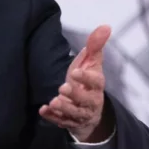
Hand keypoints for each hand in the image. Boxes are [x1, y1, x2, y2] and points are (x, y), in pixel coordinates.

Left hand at [40, 25, 111, 141]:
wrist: (88, 110)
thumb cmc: (87, 82)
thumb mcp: (90, 62)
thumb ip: (95, 45)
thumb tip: (106, 26)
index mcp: (97, 85)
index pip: (96, 82)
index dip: (86, 78)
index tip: (76, 72)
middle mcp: (90, 101)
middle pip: (85, 101)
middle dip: (75, 95)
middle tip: (63, 88)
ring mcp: (80, 114)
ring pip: (74, 114)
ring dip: (64, 108)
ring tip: (53, 102)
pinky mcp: (68, 122)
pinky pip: (60, 122)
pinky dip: (52, 118)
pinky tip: (43, 110)